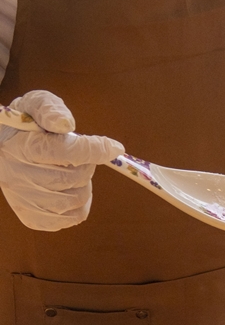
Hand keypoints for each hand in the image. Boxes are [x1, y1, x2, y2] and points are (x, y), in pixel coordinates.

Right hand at [0, 90, 124, 230]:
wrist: (1, 150)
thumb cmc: (24, 126)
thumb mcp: (33, 106)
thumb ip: (49, 108)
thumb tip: (66, 123)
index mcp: (21, 147)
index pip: (66, 152)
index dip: (95, 149)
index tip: (115, 147)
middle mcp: (19, 176)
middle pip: (73, 178)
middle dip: (87, 166)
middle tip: (81, 158)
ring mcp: (24, 200)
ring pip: (75, 200)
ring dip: (84, 186)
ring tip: (73, 173)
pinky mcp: (32, 217)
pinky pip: (71, 218)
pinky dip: (81, 206)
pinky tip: (72, 191)